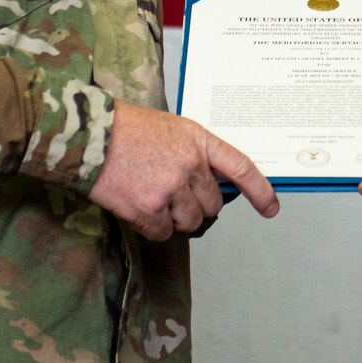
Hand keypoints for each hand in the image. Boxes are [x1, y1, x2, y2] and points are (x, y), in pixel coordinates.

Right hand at [88, 103, 279, 240]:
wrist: (90, 136)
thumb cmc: (127, 129)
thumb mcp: (172, 130)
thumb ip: (195, 153)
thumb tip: (207, 183)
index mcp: (200, 141)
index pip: (240, 169)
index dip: (260, 191)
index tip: (270, 208)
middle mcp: (191, 166)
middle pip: (212, 205)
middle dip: (197, 206)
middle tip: (173, 195)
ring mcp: (171, 189)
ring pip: (189, 223)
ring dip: (174, 219)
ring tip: (152, 197)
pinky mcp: (149, 209)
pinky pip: (162, 233)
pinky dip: (152, 227)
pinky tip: (138, 208)